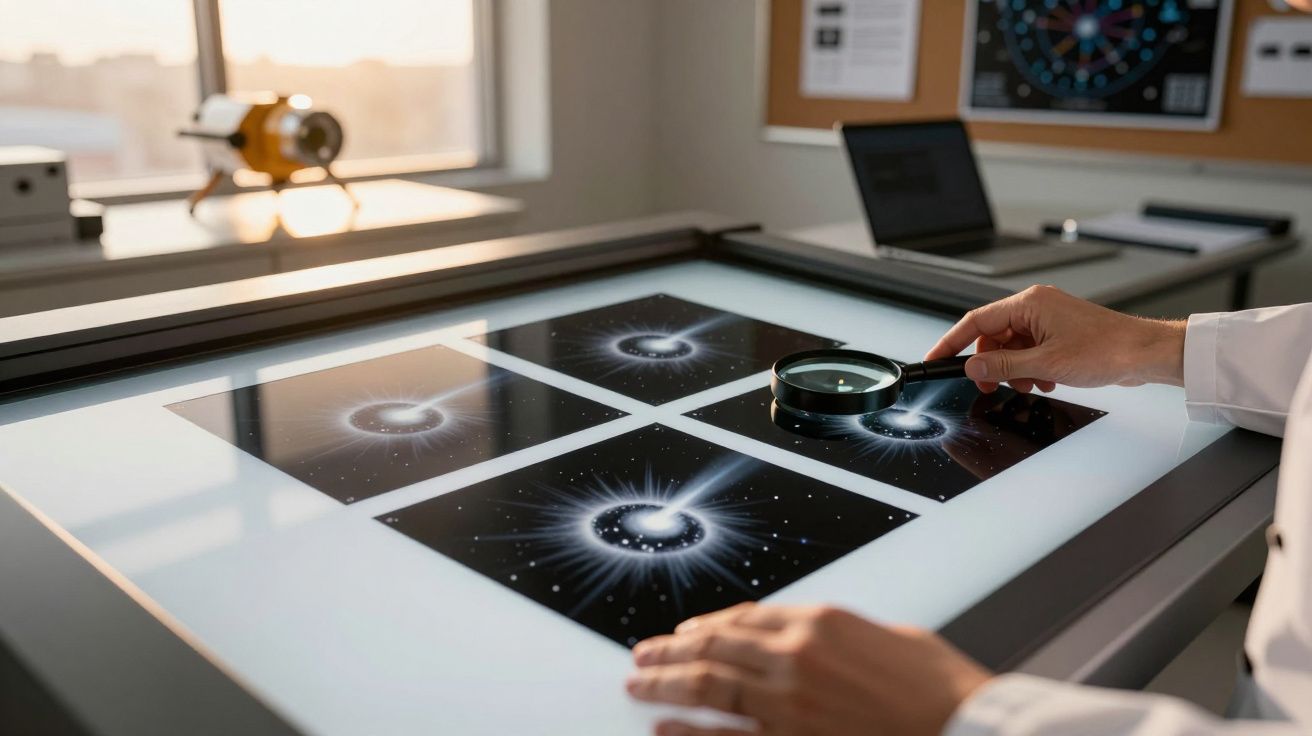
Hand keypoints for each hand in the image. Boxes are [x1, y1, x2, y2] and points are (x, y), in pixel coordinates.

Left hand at [626, 603, 991, 735]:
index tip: (684, 633)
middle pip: (712, 647)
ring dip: (665, 683)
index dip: (705, 626)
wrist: (963, 726)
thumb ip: (832, 631)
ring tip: (639, 682)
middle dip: (669, 651)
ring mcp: (789, 703)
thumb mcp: (882, 634)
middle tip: (642, 654)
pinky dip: (688, 732)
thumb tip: (804, 633)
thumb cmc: (936, 685)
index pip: (740, 619)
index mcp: (817, 621)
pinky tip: (662, 727)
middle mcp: (794, 656)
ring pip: (707, 687)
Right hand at [925, 285, 1185, 393]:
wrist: (1143, 353)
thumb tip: (973, 368)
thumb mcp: (1045, 364)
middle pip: (993, 336)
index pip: (976, 321)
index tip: (937, 359)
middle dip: (991, 364)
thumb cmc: (1106, 349)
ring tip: (1031, 385)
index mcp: (1029, 304)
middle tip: (990, 386)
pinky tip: (1047, 381)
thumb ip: (1003, 366)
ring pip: (1012, 346)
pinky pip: (1031, 351)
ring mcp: (1049, 319)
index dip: (952, 342)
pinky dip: (1032, 369)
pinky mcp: (1060, 333)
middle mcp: (1037, 306)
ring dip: (1015, 370)